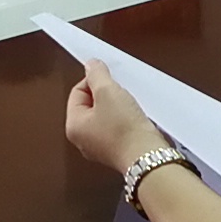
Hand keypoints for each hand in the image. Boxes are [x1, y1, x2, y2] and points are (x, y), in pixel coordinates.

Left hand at [62, 59, 167, 178]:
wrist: (147, 155)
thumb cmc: (124, 131)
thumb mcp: (108, 91)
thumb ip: (97, 75)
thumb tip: (92, 66)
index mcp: (73, 126)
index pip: (77, 92)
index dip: (93, 81)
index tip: (107, 77)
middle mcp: (84, 139)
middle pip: (91, 104)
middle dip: (106, 94)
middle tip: (119, 93)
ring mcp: (101, 146)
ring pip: (106, 115)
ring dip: (118, 106)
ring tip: (128, 106)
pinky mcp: (118, 149)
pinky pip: (118, 126)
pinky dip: (126, 118)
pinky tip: (134, 117)